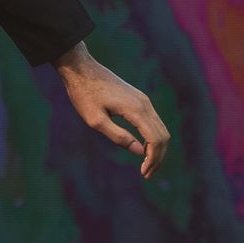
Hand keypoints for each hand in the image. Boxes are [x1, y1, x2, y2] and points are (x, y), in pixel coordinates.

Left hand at [53, 42, 168, 178]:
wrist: (81, 68)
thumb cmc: (83, 94)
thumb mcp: (95, 120)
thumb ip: (118, 136)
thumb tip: (140, 152)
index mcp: (136, 110)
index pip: (156, 139)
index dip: (153, 159)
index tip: (144, 174)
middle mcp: (145, 104)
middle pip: (163, 136)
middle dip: (158, 157)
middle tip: (146, 174)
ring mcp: (143, 100)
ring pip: (160, 128)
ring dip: (157, 148)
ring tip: (146, 165)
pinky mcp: (138, 98)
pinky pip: (153, 121)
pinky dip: (152, 137)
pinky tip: (142, 148)